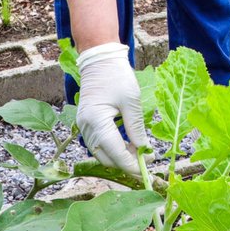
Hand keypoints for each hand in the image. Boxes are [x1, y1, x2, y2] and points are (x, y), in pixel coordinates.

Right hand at [74, 42, 148, 171]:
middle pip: (105, 157)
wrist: (100, 59)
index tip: (146, 170)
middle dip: (126, 163)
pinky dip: (113, 148)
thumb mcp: (131, 102)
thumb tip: (144, 150)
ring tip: (140, 154)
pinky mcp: (86, 123)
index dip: (131, 164)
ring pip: (101, 153)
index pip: (115, 152)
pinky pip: (99, 143)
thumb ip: (136, 128)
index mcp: (96, 121)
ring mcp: (83, 126)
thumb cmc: (117, 76)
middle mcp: (86, 127)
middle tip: (146, 162)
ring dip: (120, 156)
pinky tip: (129, 145)